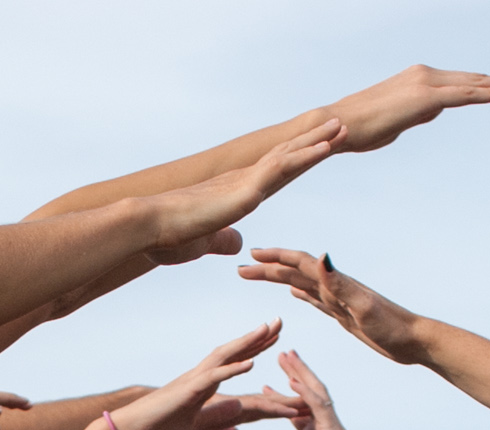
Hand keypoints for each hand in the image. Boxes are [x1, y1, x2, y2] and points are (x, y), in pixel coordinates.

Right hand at [109, 324, 286, 429]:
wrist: (132, 428)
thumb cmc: (160, 429)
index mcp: (208, 387)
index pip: (237, 366)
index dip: (256, 351)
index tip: (278, 339)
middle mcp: (204, 377)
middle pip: (235, 353)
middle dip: (258, 338)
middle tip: (279, 321)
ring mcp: (196, 382)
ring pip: (226, 358)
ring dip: (247, 344)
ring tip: (267, 330)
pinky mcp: (189, 392)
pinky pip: (213, 378)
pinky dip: (231, 370)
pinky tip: (250, 364)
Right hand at [146, 121, 346, 263]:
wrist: (147, 227)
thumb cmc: (167, 237)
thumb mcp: (205, 242)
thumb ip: (223, 240)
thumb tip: (238, 244)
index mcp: (236, 192)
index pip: (275, 173)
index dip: (297, 160)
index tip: (318, 149)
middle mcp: (243, 181)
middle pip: (286, 156)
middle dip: (313, 142)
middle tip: (338, 126)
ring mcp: (246, 182)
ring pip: (289, 156)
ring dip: (317, 141)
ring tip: (341, 126)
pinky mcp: (245, 190)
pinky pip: (282, 169)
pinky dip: (305, 156)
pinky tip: (326, 148)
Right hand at [239, 248, 423, 363]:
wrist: (414, 340)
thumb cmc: (393, 326)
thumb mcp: (364, 307)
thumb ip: (340, 283)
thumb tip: (321, 256)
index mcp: (336, 283)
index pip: (300, 263)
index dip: (275, 257)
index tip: (251, 254)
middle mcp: (335, 287)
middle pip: (294, 271)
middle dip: (267, 268)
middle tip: (241, 269)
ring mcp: (339, 301)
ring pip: (301, 283)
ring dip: (279, 278)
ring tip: (258, 275)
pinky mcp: (344, 314)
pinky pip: (317, 300)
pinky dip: (302, 294)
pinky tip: (294, 292)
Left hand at [274, 350, 374, 429]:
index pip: (298, 413)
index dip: (284, 400)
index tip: (268, 388)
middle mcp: (324, 425)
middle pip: (307, 393)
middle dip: (294, 374)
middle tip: (281, 355)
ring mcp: (328, 423)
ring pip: (313, 391)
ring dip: (299, 372)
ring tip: (286, 355)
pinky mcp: (331, 427)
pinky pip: (316, 405)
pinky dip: (304, 393)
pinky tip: (291, 380)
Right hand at [330, 63, 489, 151]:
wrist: (337, 125)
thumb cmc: (361, 129)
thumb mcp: (399, 121)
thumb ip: (419, 113)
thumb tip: (432, 112)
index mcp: (422, 82)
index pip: (465, 84)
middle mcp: (428, 76)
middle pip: (477, 79)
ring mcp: (428, 85)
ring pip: (476, 84)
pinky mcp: (426, 98)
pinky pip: (465, 95)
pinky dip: (489, 93)